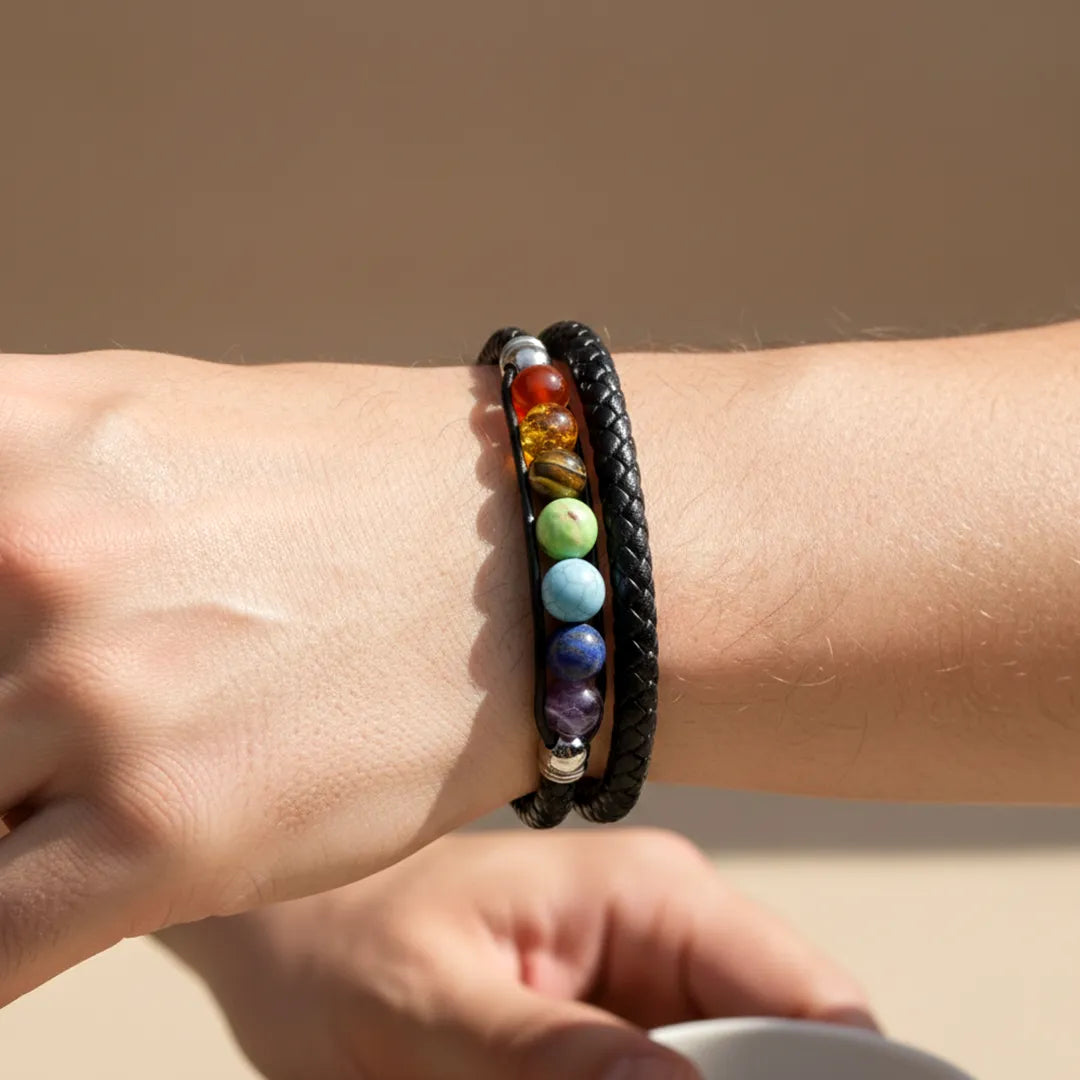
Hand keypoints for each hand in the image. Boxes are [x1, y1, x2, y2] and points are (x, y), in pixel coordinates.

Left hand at [0, 350, 536, 1002]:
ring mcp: (101, 699)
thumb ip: (13, 495)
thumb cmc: (357, 485)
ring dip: (8, 810)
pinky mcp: (172, 832)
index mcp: (8, 442)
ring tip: (91, 784)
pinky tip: (41, 904)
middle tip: (33, 732)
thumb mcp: (146, 430)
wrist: (529, 551)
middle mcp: (32, 559)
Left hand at [163, 830, 874, 1079]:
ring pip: (729, 1079)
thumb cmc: (338, 933)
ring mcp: (644, 980)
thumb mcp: (427, 1006)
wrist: (287, 927)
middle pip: (781, 1054)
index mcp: (653, 894)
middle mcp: (669, 929)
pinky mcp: (609, 1027)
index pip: (809, 1002)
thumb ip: (550, 1057)